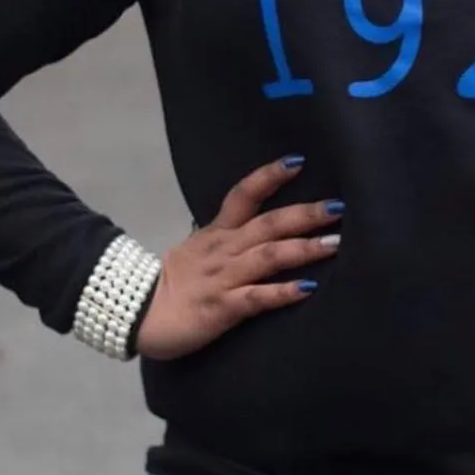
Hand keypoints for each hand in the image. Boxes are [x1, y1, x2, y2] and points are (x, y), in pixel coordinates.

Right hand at [135, 155, 341, 359]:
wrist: (136, 314)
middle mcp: (225, 249)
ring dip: (304, 248)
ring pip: (269, 256)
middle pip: (269, 224)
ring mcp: (225, 277)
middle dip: (305, 214)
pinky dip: (283, 292)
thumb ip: (226, 235)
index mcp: (218, 232)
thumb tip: (256, 222)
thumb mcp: (198, 248)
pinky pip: (257, 298)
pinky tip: (308, 289)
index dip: (269, 176)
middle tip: (339, 206)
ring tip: (335, 243)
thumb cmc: (173, 282)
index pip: (243, 194)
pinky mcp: (223, 307)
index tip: (298, 161)